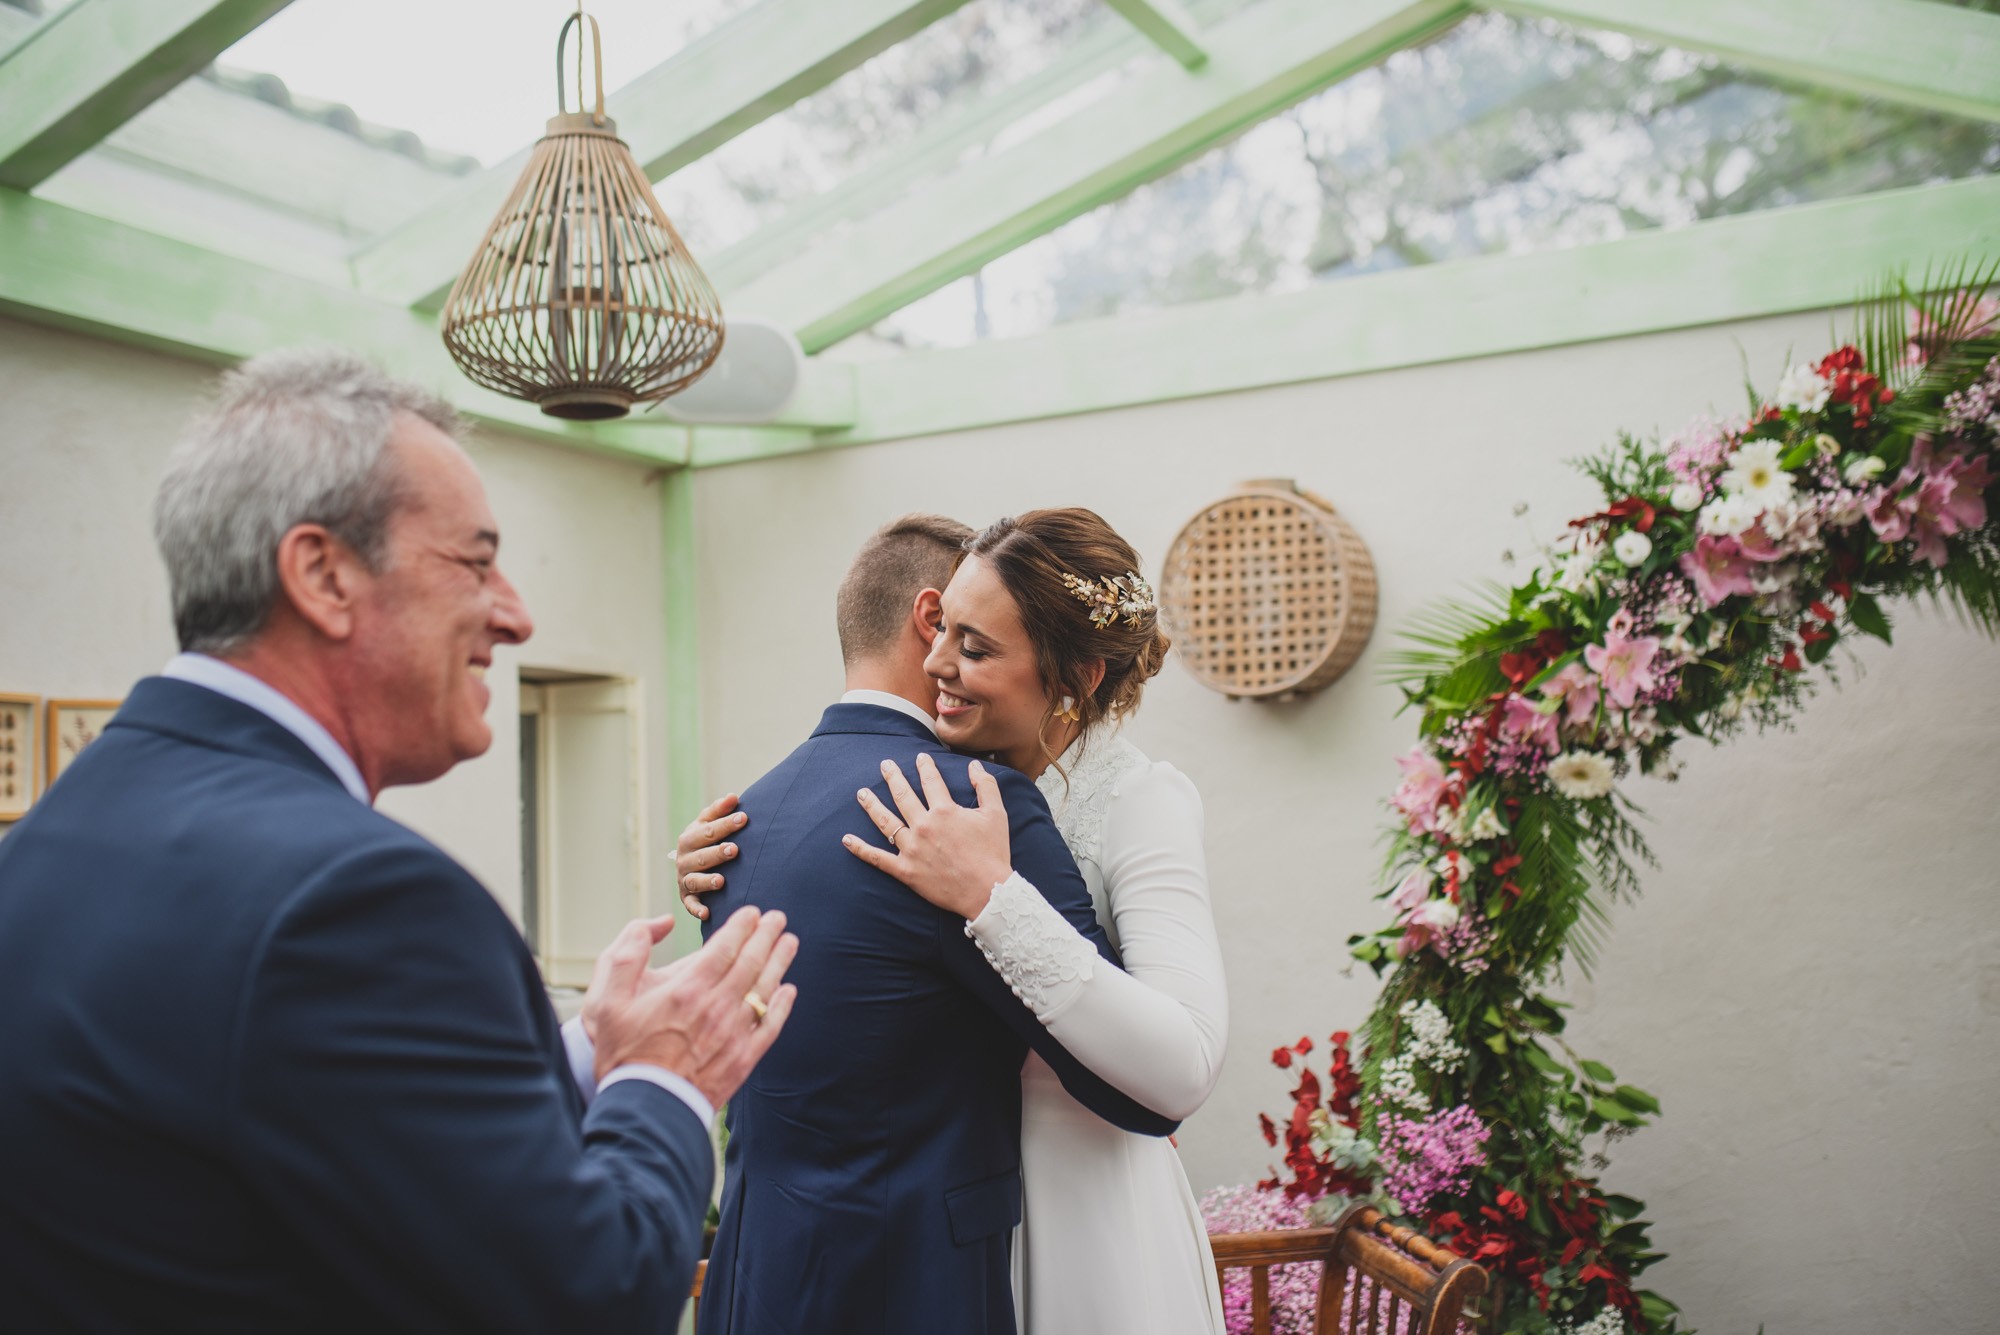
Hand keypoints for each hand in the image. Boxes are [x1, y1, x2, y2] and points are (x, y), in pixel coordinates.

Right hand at [582, 905, 798, 1108]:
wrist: (643, 1110)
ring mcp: (734, 1035)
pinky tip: (789, 991)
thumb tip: (658, 923)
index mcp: (687, 990)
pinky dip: (782, 1006)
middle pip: (751, 963)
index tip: (752, 913)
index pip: (725, 947)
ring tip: (790, 943)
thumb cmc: (623, 1053)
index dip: (742, 926)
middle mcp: (716, 1008)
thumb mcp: (607, 999)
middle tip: (778, 919)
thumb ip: (628, 952)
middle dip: (766, 936)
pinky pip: (771, 1026)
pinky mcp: (743, 1060)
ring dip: (780, 962)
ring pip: (765, 989)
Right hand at [677, 792, 746, 919]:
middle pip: (701, 856)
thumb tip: (733, 796)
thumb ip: (719, 811)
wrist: (692, 864)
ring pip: (694, 880)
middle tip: (734, 849)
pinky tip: (707, 913)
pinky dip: (697, 909)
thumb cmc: (706, 841)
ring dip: (707, 881)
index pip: (707, 830)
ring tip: (722, 880)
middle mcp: (684, 859)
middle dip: (717, 852)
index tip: (744, 819)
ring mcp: (684, 879)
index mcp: (689, 838)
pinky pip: (690, 905)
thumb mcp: (707, 823)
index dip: (725, 825)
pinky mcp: (687, 898)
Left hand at [842, 754, 1012, 918]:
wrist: (986, 891)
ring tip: (862, 793)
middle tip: (884, 765)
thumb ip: (986, 786)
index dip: (924, 766)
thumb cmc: (993, 853)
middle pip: (903, 796)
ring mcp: (911, 849)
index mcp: (944, 811)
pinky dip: (860, 849)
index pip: (930, 781)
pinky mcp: (905, 870)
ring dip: (872, 805)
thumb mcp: (996, 814)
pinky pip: (878, 858)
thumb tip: (973, 766)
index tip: (919, 758)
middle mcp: (923, 826)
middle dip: (892, 777)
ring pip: (886, 822)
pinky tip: (846, 839)